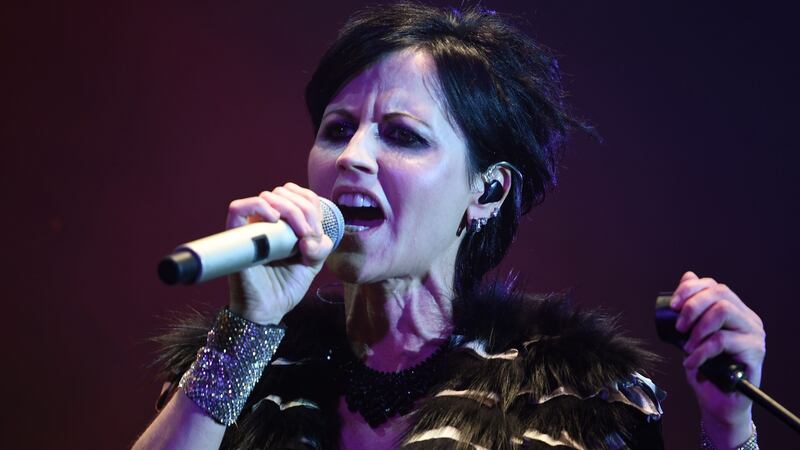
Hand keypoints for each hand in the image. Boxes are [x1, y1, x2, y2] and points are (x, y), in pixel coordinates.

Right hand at [225, 183, 332, 324]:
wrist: (267, 309)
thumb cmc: (286, 286)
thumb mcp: (313, 263)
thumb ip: (320, 246)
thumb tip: (309, 236)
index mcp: (284, 223)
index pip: (298, 195)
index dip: (312, 207)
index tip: (316, 232)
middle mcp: (265, 220)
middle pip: (285, 193)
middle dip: (304, 211)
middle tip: (308, 236)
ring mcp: (250, 226)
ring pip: (267, 197)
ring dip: (290, 210)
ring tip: (298, 234)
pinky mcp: (235, 236)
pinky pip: (238, 208)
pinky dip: (259, 207)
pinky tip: (275, 220)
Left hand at [670, 271, 765, 446]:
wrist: (718, 401)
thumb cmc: (705, 368)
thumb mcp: (691, 334)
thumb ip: (690, 309)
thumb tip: (687, 275)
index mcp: (735, 310)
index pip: (714, 286)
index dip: (690, 290)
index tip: (673, 306)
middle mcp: (748, 318)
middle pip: (720, 294)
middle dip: (692, 307)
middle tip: (679, 327)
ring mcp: (754, 334)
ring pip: (723, 311)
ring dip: (698, 328)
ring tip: (687, 346)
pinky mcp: (755, 352)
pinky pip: (722, 341)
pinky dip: (700, 351)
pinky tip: (691, 362)